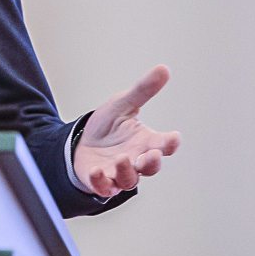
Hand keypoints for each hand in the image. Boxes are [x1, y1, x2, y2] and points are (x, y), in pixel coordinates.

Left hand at [73, 65, 180, 197]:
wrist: (81, 142)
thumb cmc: (107, 125)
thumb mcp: (123, 103)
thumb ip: (143, 90)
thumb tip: (164, 69)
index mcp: (146, 141)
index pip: (163, 144)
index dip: (170, 143)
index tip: (173, 138)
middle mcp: (136, 159)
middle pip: (150, 167)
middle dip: (152, 162)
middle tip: (152, 155)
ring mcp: (119, 173)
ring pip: (129, 179)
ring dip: (127, 170)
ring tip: (121, 159)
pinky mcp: (101, 181)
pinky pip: (104, 187)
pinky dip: (102, 181)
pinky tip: (97, 171)